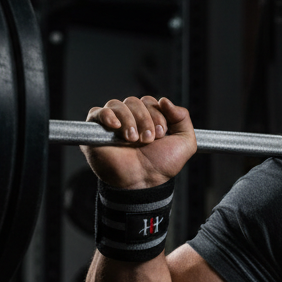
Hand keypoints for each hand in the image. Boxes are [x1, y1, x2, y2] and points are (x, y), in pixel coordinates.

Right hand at [81, 96, 196, 189]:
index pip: (150, 102)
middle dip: (144, 119)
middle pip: (134, 101)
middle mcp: (130, 119)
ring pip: (117, 105)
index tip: (161, 134)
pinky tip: (115, 126)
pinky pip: (96, 112)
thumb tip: (164, 100)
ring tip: (133, 140)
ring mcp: (112, 124)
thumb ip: (183, 118)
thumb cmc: (161, 165)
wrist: (143, 181)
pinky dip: (107, 115)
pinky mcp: (96, 131)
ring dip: (129, 121)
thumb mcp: (185, 142)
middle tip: (148, 139)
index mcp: (148, 119)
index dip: (157, 114)